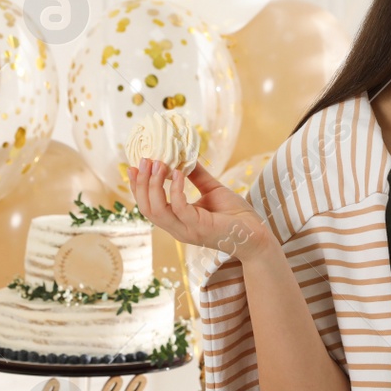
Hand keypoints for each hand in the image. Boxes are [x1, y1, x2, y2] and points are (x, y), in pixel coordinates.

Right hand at [129, 157, 268, 256]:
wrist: (256, 234)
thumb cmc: (236, 215)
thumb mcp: (212, 190)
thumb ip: (197, 176)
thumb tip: (185, 156)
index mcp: (177, 221)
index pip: (147, 206)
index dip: (137, 188)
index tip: (134, 167)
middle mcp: (177, 228)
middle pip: (146, 208)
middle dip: (141, 184)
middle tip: (144, 160)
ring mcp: (186, 230)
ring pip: (156, 210)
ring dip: (153, 185)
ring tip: (158, 163)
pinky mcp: (199, 227)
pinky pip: (178, 207)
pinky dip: (175, 189)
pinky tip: (178, 172)